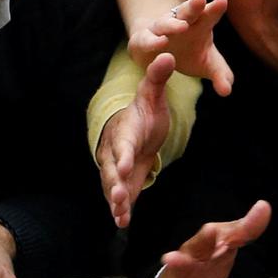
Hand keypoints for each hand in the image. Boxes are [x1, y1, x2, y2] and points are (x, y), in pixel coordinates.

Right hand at [97, 52, 175, 228]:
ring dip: (115, 201)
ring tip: (119, 216)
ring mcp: (117, 169)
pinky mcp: (123, 182)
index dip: (122, 153)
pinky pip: (119, 197)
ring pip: (112, 186)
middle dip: (113, 184)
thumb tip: (166, 53)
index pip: (122, 143)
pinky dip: (120, 210)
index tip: (124, 164)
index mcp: (125, 131)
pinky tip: (123, 224)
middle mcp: (116, 152)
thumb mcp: (153, 94)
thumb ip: (158, 77)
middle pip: (112, 169)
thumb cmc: (145, 112)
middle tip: (117, 197)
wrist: (135, 127)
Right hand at [128, 0, 233, 96]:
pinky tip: (161, 42)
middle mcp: (181, 22)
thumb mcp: (207, 65)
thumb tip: (227, 91)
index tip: (222, 1)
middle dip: (194, 5)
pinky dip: (152, 40)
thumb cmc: (189, 53)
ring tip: (182, 26)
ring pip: (165, 23)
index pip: (209, 14)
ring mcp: (160, 28)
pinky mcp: (142, 39)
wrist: (159, 52)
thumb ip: (220, 75)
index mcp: (200, 24)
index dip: (215, 8)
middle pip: (188, 11)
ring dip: (172, 24)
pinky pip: (146, 39)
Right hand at [151, 200, 270, 277]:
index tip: (214, 231)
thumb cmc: (212, 255)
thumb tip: (264, 206)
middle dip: (177, 264)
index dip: (209, 237)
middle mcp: (188, 271)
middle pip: (183, 267)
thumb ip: (247, 228)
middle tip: (167, 259)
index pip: (205, 240)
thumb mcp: (230, 240)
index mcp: (200, 250)